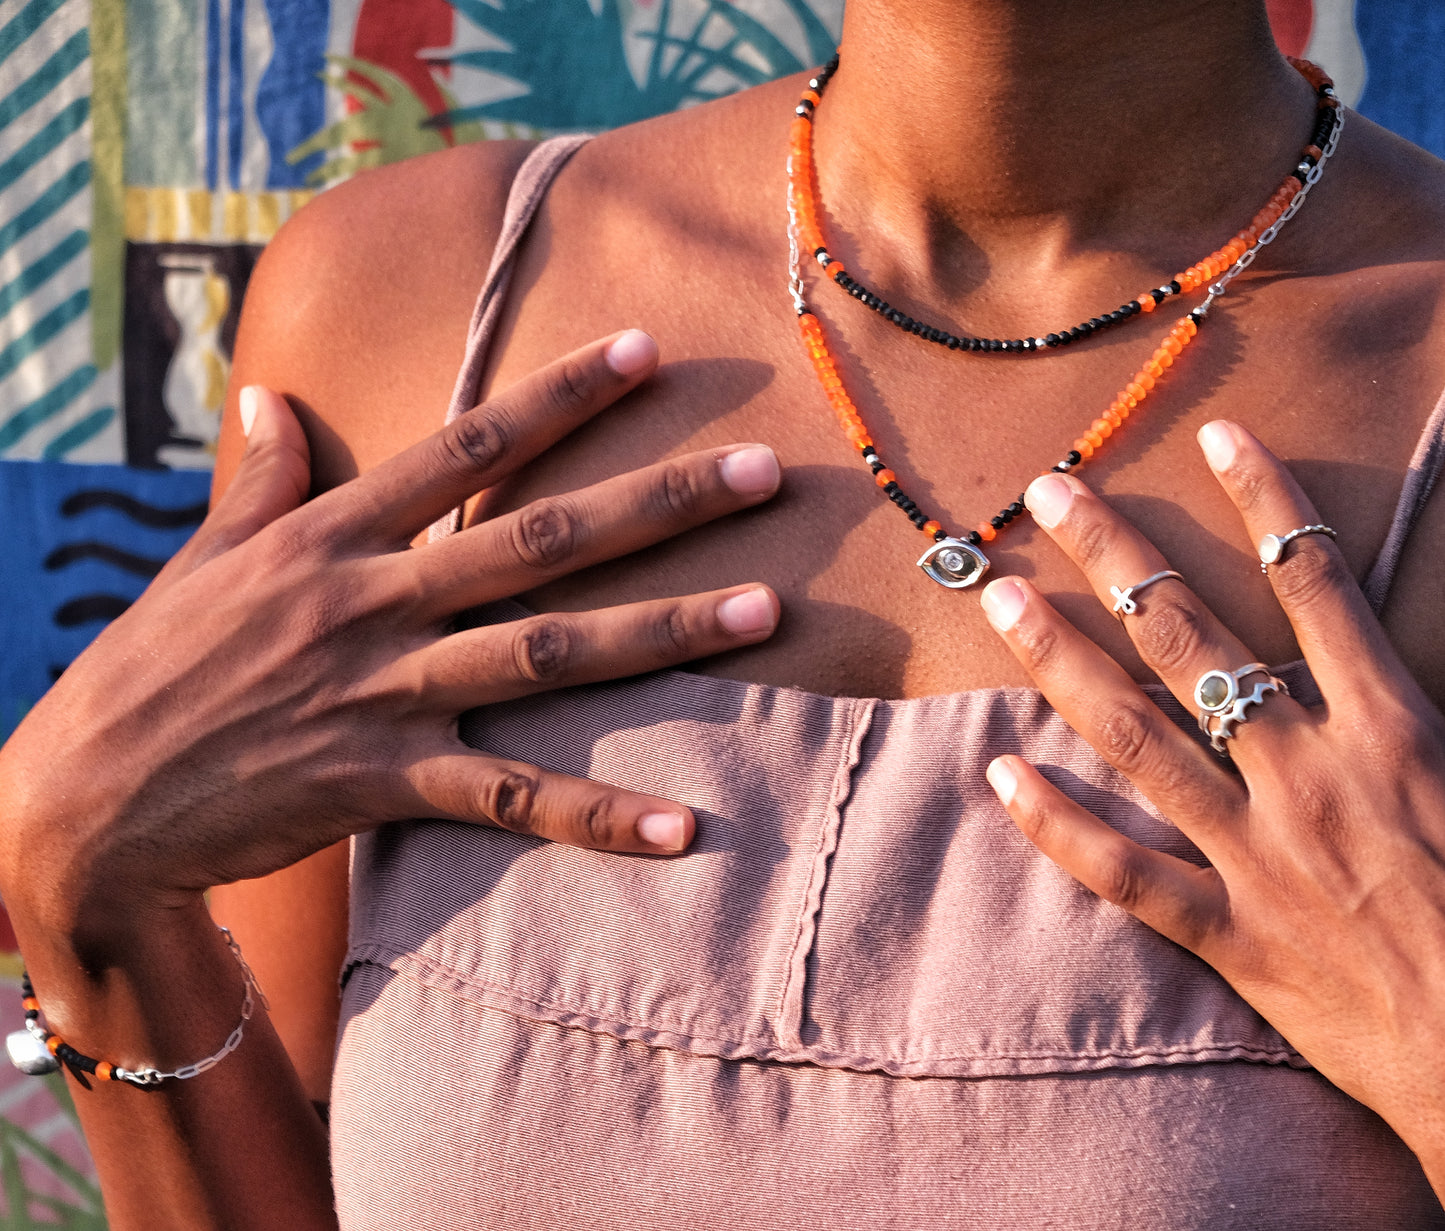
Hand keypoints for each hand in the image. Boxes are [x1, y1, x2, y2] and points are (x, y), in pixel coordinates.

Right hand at [0, 331, 782, 938]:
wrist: (87, 804)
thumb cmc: (151, 669)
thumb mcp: (202, 559)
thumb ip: (260, 478)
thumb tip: (270, 395)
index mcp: (328, 535)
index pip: (462, 446)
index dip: (557, 396)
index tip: (645, 352)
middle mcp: (370, 603)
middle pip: (536, 541)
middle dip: (655, 503)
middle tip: (764, 472)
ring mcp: (383, 694)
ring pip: (547, 654)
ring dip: (661, 631)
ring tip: (765, 609)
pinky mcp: (384, 783)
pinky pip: (510, 803)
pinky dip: (598, 817)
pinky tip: (684, 827)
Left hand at [978, 421, 1444, 1184]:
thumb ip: (1425, 706)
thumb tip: (1378, 639)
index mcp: (1394, 729)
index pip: (1317, 582)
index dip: (1266, 498)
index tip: (1217, 435)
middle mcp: (1312, 774)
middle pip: (1192, 637)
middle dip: (1116, 555)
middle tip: (1049, 492)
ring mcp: (1261, 854)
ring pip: (1138, 733)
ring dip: (1061, 659)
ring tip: (1000, 596)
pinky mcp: (1234, 935)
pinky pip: (1126, 871)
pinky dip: (1059, 825)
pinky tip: (999, 777)